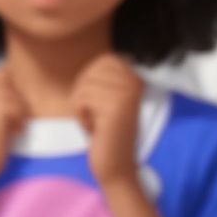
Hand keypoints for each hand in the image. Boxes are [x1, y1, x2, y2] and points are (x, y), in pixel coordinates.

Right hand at [0, 68, 28, 188]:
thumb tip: (22, 93)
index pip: (3, 73)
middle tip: (14, 119)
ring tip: (12, 128)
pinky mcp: (0, 108)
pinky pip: (21, 109)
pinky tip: (13, 133)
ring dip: (21, 112)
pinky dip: (20, 122)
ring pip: (19, 96)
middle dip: (18, 99)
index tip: (12, 109)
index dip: (13, 88)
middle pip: (13, 81)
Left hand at [71, 53, 141, 187]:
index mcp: (135, 75)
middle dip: (85, 96)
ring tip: (99, 123)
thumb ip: (103, 75)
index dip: (90, 82)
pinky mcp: (115, 107)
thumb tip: (92, 50)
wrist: (116, 166)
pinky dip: (82, 117)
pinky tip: (96, 129)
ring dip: (83, 108)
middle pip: (89, 73)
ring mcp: (126, 93)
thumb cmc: (105, 130)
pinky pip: (80, 100)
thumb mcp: (106, 97)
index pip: (100, 60)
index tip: (103, 104)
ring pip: (83, 87)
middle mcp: (135, 81)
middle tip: (100, 116)